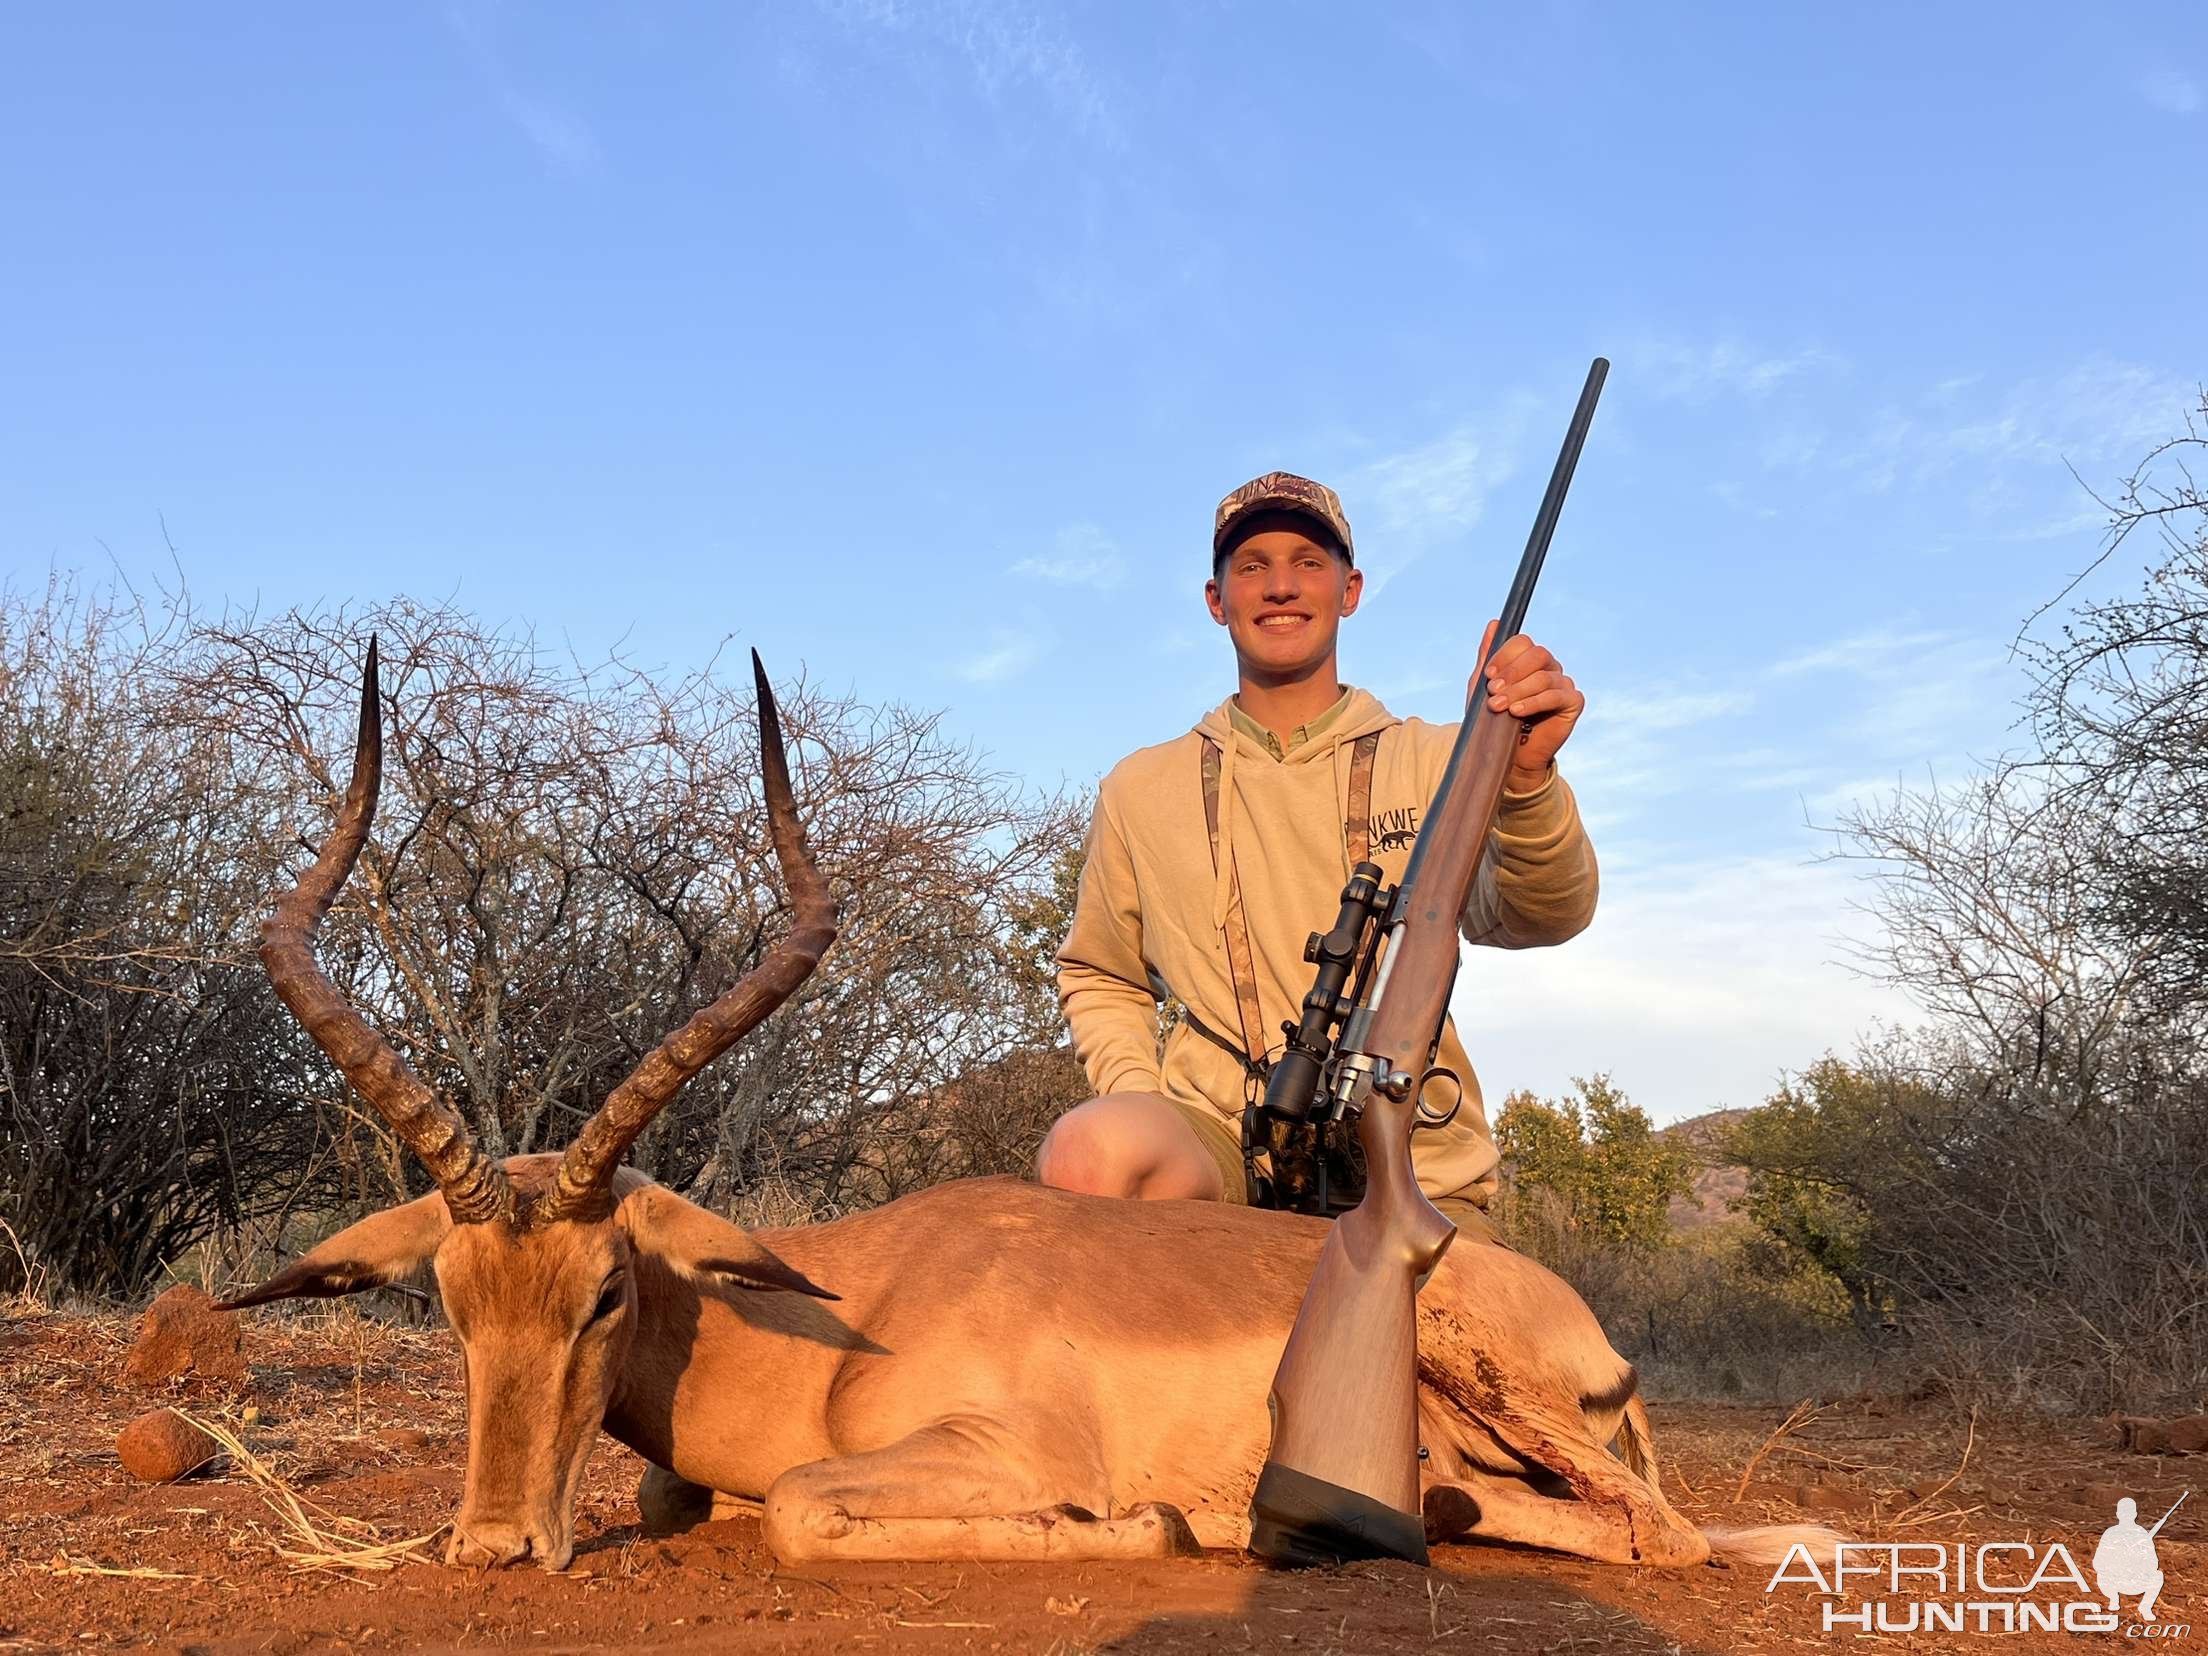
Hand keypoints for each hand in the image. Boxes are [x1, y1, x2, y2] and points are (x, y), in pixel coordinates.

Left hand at [1473, 620, 1584, 790]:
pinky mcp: (1573, 703)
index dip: (1505, 656)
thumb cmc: (1496, 720)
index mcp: (1529, 660)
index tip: (1488, 675)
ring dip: (1518, 692)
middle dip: (1512, 673)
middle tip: (1493, 692)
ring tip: (1499, 707)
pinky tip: (1517, 712)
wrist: (1509, 756)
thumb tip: (1494, 623)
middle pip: (1537, 655)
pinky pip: (1556, 696)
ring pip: (1543, 677)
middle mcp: (1550, 668)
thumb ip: (1488, 656)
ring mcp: (1564, 684)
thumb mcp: (1484, 687)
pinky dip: (1534, 703)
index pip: (1523, 643)